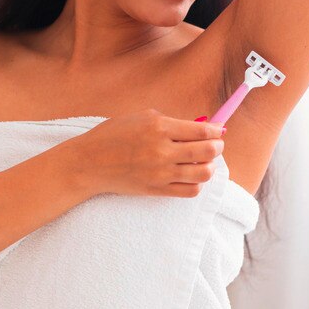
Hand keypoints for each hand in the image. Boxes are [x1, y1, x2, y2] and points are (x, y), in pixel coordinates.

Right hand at [72, 108, 224, 197]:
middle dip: (218, 146)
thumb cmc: (113, 135)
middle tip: (215, 145)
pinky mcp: (157, 190)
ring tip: (203, 161)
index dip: (216, 130)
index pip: (203, 130)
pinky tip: (190, 175)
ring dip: (209, 166)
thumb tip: (201, 127)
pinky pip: (190, 191)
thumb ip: (171, 122)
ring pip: (204, 173)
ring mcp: (160, 173)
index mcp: (159, 127)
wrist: (89, 163)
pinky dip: (196, 183)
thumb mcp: (141, 117)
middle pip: (208, 151)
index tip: (218, 130)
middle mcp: (162, 150)